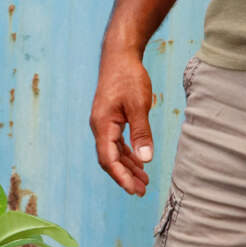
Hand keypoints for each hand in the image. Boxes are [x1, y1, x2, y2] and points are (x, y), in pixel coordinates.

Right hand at [90, 49, 152, 195]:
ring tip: (144, 181)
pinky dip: (128, 155)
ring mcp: (104, 125)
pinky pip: (117, 144)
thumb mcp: (139, 104)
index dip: (121, 177)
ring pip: (114, 154)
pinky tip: (139, 163)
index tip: (133, 190)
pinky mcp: (110, 121)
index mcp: (102, 126)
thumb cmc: (128, 76)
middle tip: (142, 191)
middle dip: (125, 177)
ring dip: (128, 168)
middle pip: (110, 161)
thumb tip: (146, 159)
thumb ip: (141, 132)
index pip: (109, 160)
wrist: (119, 55)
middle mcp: (99, 129)